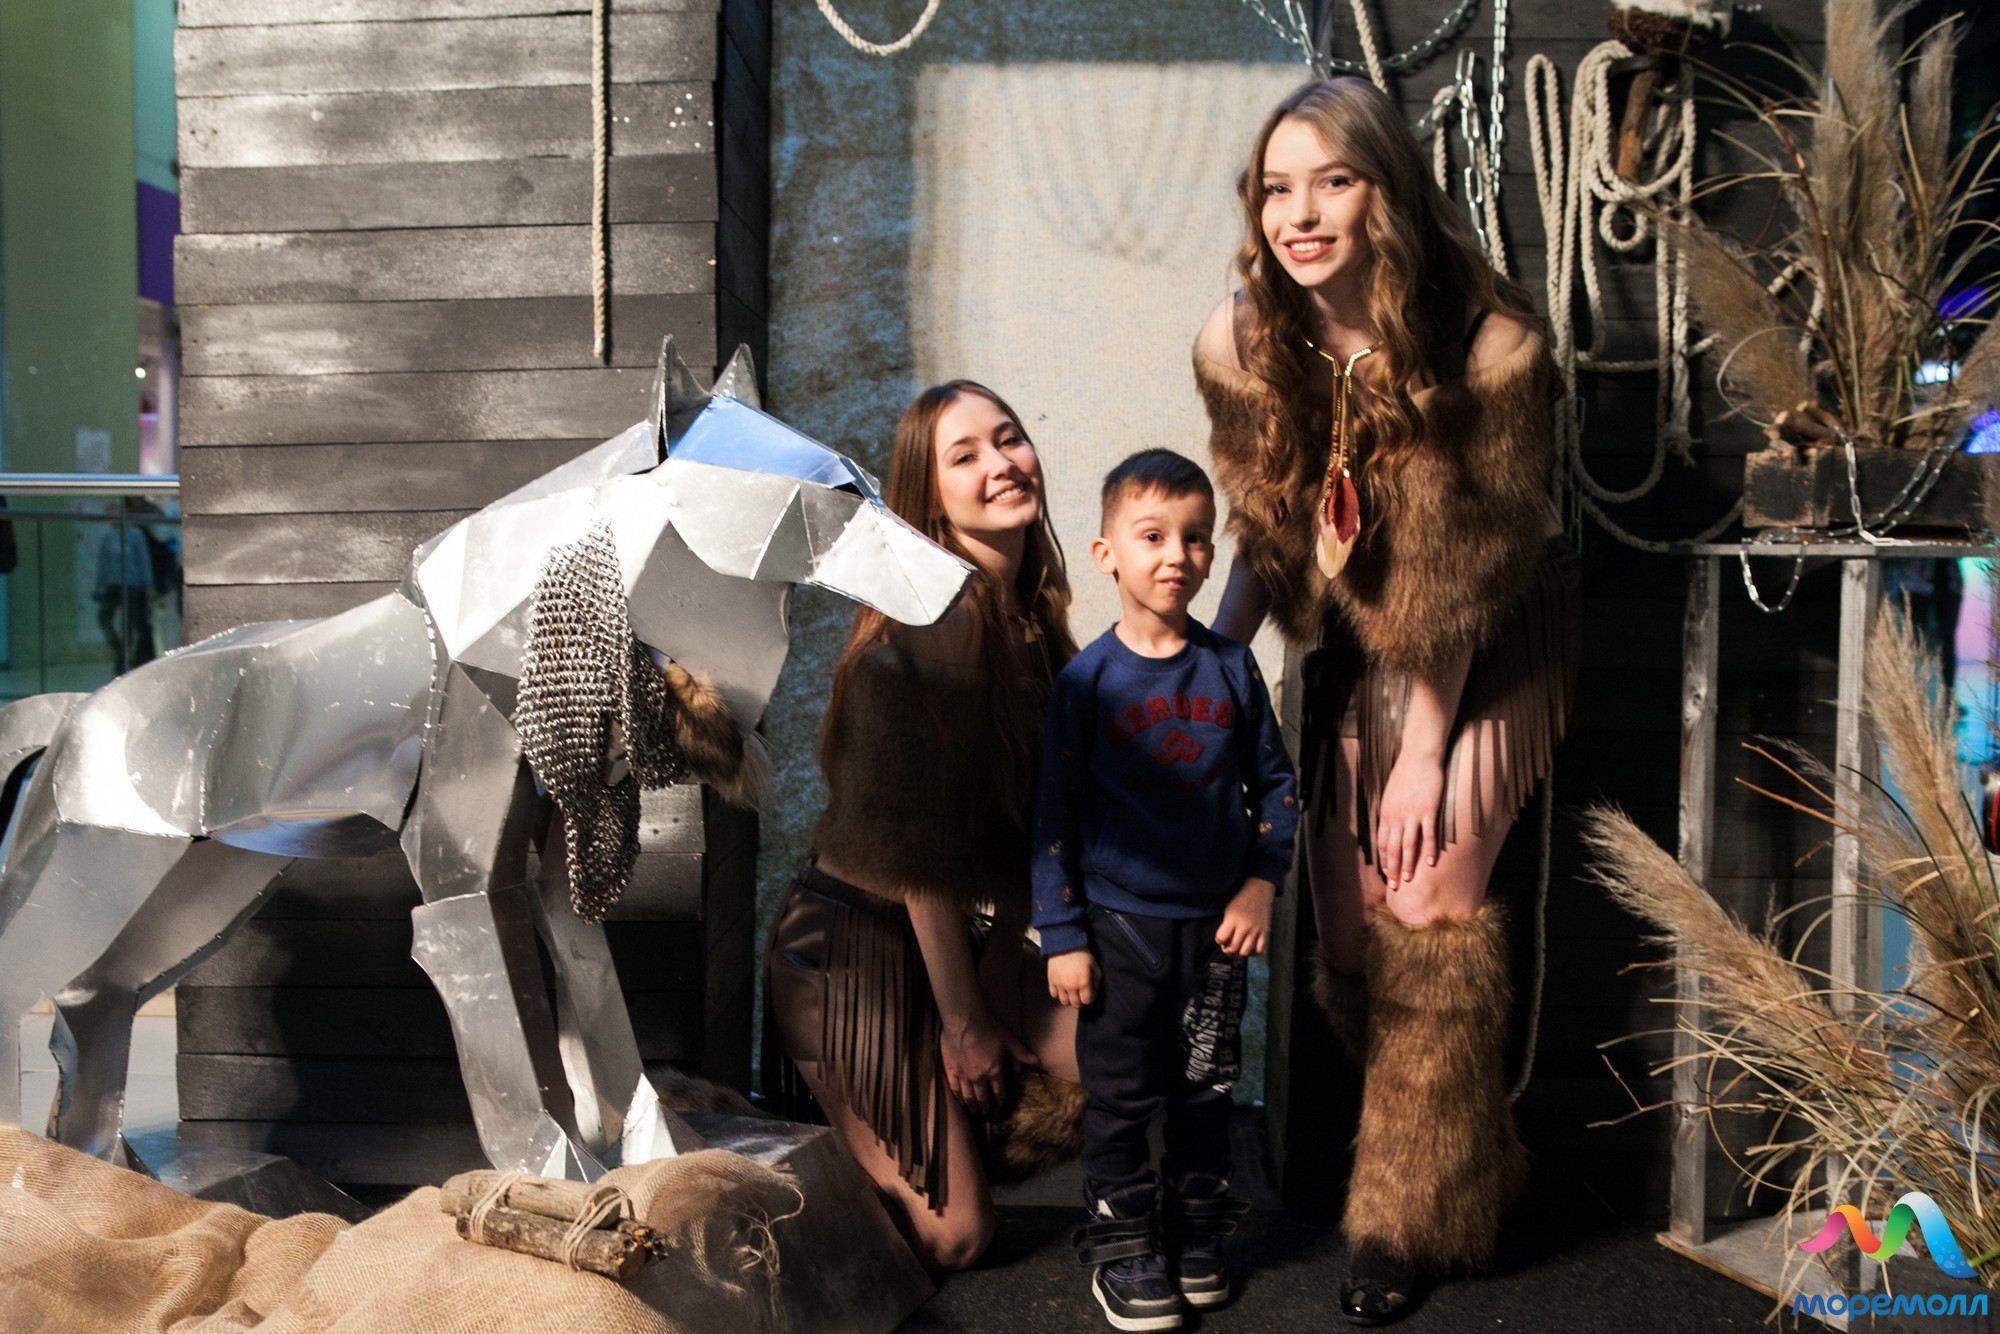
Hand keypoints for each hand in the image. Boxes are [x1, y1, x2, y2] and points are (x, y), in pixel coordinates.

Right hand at [939, 1006, 1033, 1115]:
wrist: (964, 1021)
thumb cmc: (988, 1027)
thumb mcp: (1008, 1039)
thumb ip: (1020, 1052)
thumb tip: (1036, 1060)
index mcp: (994, 1070)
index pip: (998, 1088)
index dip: (1000, 1097)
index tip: (1000, 1104)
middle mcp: (979, 1076)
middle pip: (982, 1095)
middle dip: (984, 1105)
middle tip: (984, 1113)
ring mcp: (963, 1074)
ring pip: (968, 1094)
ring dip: (971, 1104)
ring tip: (972, 1112)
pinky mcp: (951, 1069)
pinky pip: (954, 1086)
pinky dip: (957, 1095)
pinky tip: (959, 1101)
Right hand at [1046, 949, 1099, 1007]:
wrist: (1065, 944)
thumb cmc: (1081, 954)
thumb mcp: (1094, 966)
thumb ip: (1096, 981)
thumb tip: (1093, 990)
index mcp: (1083, 982)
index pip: (1087, 1001)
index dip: (1090, 998)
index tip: (1090, 992)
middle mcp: (1071, 986)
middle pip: (1076, 1004)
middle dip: (1080, 1000)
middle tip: (1081, 993)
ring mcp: (1060, 984)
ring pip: (1064, 1002)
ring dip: (1069, 999)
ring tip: (1071, 991)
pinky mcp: (1051, 981)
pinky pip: (1054, 995)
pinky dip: (1058, 994)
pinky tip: (1063, 988)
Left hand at [1216, 878, 1274, 956]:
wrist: (1258, 893)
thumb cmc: (1241, 902)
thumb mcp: (1228, 911)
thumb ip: (1226, 926)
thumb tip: (1224, 943)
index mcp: (1233, 919)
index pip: (1221, 938)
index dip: (1219, 940)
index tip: (1221, 938)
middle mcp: (1244, 926)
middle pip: (1233, 948)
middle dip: (1227, 950)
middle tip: (1227, 946)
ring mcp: (1255, 930)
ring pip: (1245, 952)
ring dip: (1239, 954)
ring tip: (1237, 948)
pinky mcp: (1264, 932)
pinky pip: (1259, 949)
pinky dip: (1254, 953)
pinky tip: (1249, 949)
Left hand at [1374, 750, 1445, 884]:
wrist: (1419, 755)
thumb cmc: (1406, 773)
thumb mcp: (1391, 794)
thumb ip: (1391, 811)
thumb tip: (1391, 826)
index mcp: (1386, 813)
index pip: (1383, 843)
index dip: (1385, 860)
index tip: (1388, 874)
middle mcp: (1396, 816)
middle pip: (1393, 848)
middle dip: (1393, 869)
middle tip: (1395, 886)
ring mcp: (1412, 814)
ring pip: (1409, 845)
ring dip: (1408, 864)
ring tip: (1409, 880)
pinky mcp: (1428, 810)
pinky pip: (1428, 834)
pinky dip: (1428, 850)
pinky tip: (1429, 864)